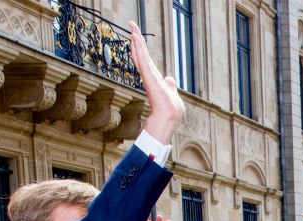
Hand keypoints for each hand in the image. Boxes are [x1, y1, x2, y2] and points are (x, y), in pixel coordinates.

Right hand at [129, 22, 184, 144]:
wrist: (169, 116)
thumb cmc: (171, 108)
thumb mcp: (172, 92)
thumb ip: (170, 84)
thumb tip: (170, 78)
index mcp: (154, 77)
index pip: (145, 59)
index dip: (141, 47)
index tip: (136, 36)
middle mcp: (149, 75)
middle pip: (141, 53)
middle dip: (137, 38)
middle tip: (131, 23)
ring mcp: (148, 75)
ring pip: (141, 53)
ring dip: (137, 39)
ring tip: (132, 25)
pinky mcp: (148, 76)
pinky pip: (142, 58)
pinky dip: (138, 47)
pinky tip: (135, 37)